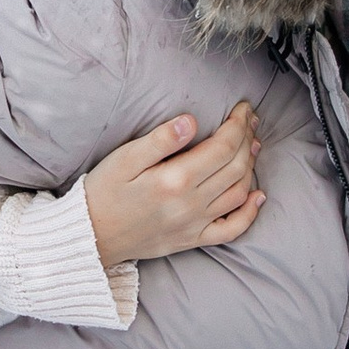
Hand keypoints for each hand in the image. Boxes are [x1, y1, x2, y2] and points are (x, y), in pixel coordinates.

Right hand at [84, 102, 263, 266]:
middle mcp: (191, 204)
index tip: (242, 108)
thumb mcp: (124, 159)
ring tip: (252, 145)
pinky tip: (257, 195)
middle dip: (247, 138)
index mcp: (175, 180)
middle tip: (249, 120)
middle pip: (236, 166)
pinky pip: (232, 230)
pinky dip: (249, 212)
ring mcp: (195, 224)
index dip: (238, 124)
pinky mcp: (192, 239)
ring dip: (251, 166)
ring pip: (239, 192)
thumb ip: (160, 140)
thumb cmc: (105, 191)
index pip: (223, 146)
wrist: (91, 235)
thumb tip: (191, 121)